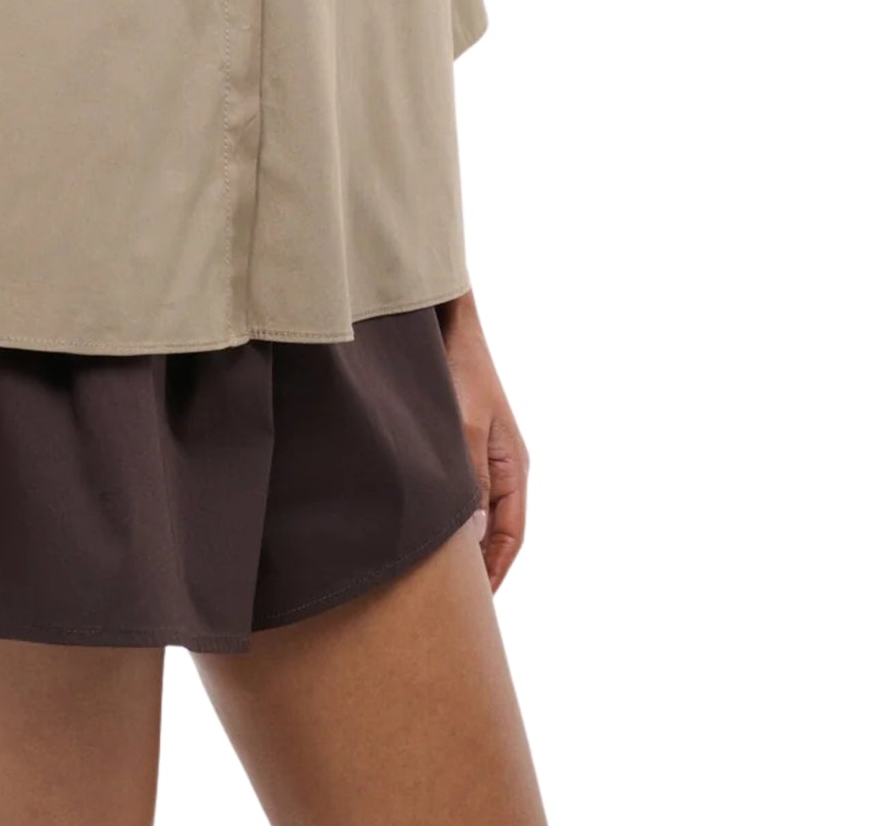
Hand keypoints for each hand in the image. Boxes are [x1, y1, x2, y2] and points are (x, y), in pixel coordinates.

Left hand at [437, 292, 528, 592]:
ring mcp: (479, 454)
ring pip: (473, 513)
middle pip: (496, 530)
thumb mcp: (464, 426)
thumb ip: (469, 481)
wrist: (444, 321)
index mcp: (513, 466)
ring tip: (430, 578)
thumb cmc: (458, 369)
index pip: (513, 535)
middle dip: (478, 566)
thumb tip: (475, 538)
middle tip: (450, 603)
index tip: (476, 609)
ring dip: (458, 542)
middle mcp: (500, 465)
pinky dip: (444, 516)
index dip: (497, 572)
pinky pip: (456, 492)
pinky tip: (418, 528)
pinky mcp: (456, 443)